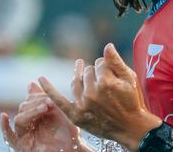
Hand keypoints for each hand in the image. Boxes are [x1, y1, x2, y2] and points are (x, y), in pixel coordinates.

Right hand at [1, 82, 82, 151]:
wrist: (73, 149)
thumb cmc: (68, 134)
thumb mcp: (60, 113)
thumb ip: (46, 98)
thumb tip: (30, 83)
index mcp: (36, 114)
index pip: (30, 100)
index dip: (37, 96)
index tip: (49, 95)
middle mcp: (29, 124)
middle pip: (24, 108)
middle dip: (36, 103)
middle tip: (49, 102)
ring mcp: (24, 135)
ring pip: (20, 119)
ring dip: (31, 111)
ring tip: (44, 108)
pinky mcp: (21, 146)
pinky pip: (9, 137)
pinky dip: (4, 127)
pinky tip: (4, 116)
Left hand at [40, 44, 161, 150]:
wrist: (130, 128)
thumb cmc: (132, 101)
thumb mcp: (130, 78)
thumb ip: (116, 61)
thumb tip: (107, 45)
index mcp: (106, 82)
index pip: (99, 63)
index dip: (106, 67)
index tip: (113, 76)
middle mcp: (92, 93)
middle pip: (87, 71)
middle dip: (95, 73)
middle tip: (105, 83)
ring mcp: (83, 105)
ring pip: (76, 81)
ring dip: (81, 76)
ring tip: (85, 73)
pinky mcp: (76, 115)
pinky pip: (59, 101)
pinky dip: (49, 90)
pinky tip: (40, 79)